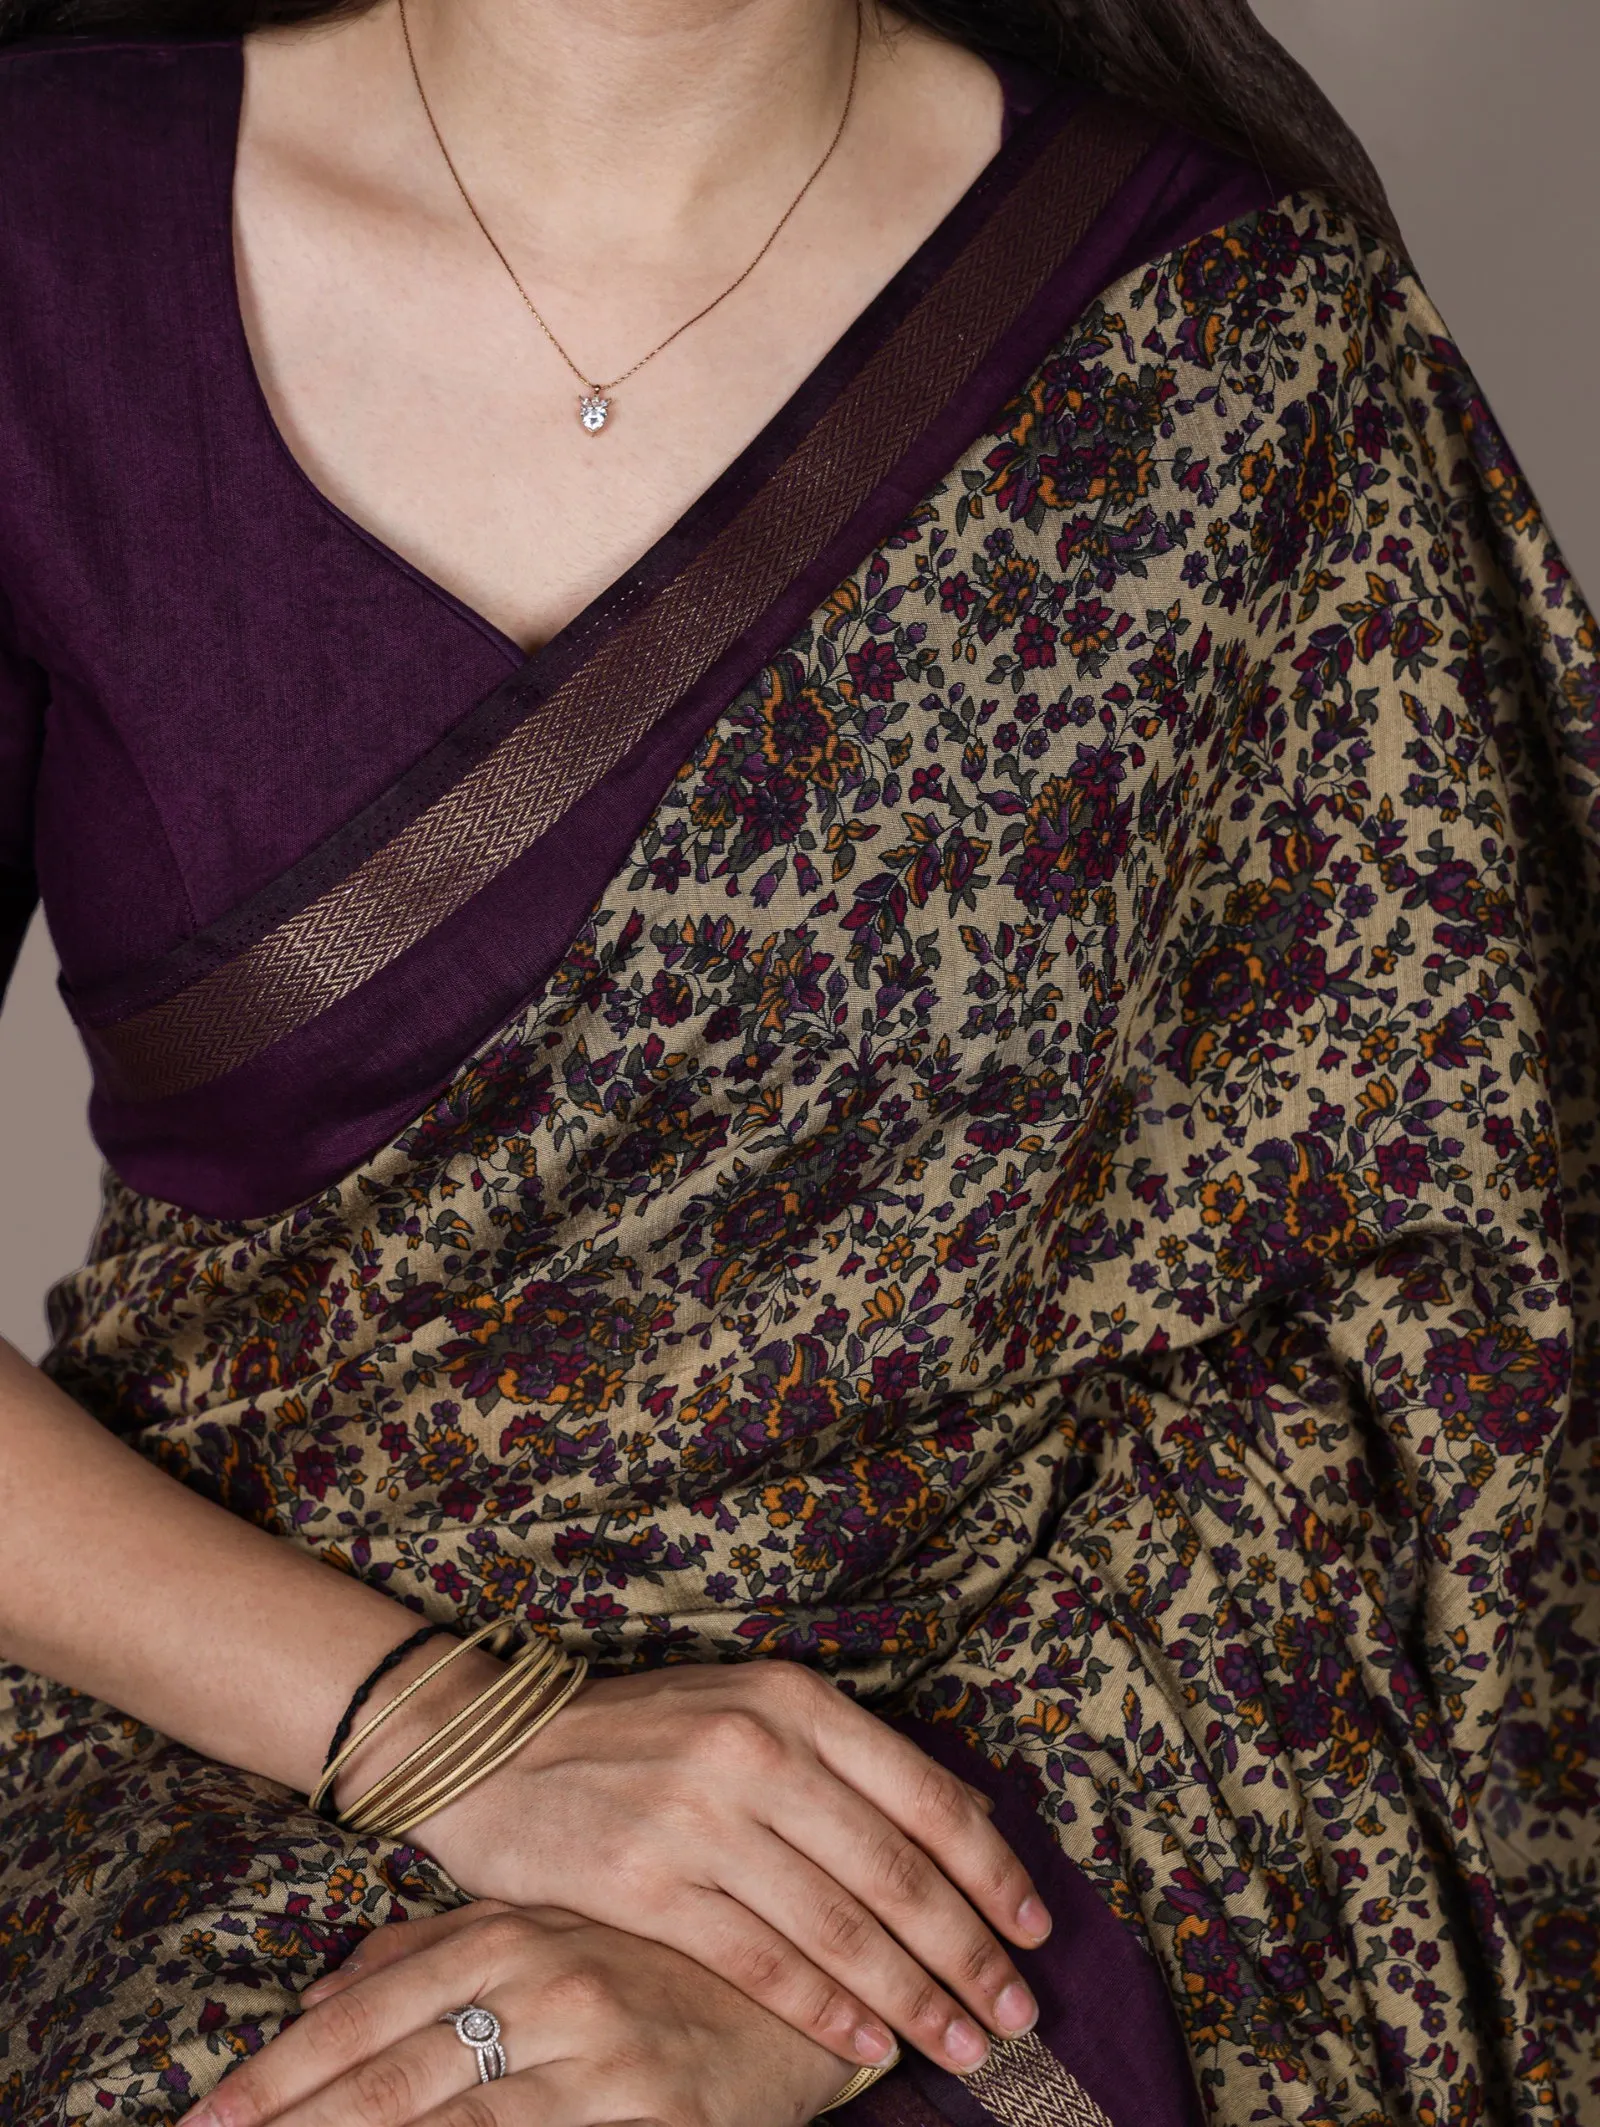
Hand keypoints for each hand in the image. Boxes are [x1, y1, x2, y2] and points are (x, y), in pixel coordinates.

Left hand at [181, 1902, 856, 2126]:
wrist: (802, 1990)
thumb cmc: (656, 1963)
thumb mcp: (537, 1935)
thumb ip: (431, 1956)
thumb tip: (325, 1990)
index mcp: (505, 1937)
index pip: (364, 2016)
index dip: (278, 2075)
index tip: (202, 2123)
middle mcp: (542, 1983)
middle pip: (387, 2079)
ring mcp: (596, 2053)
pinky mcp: (652, 2112)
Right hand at [346, 1657, 1048, 2076]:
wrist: (496, 1748)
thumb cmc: (641, 1735)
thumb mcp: (749, 1709)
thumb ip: (848, 1760)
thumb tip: (972, 1817)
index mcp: (793, 1699)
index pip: (923, 1795)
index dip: (990, 1873)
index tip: (1035, 1933)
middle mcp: (756, 1748)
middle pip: (893, 1870)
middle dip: (967, 1953)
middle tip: (1016, 2016)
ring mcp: (700, 1812)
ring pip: (837, 1924)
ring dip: (911, 1996)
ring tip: (962, 2046)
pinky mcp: (646, 1880)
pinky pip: (759, 1960)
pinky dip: (822, 2009)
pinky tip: (866, 2047)